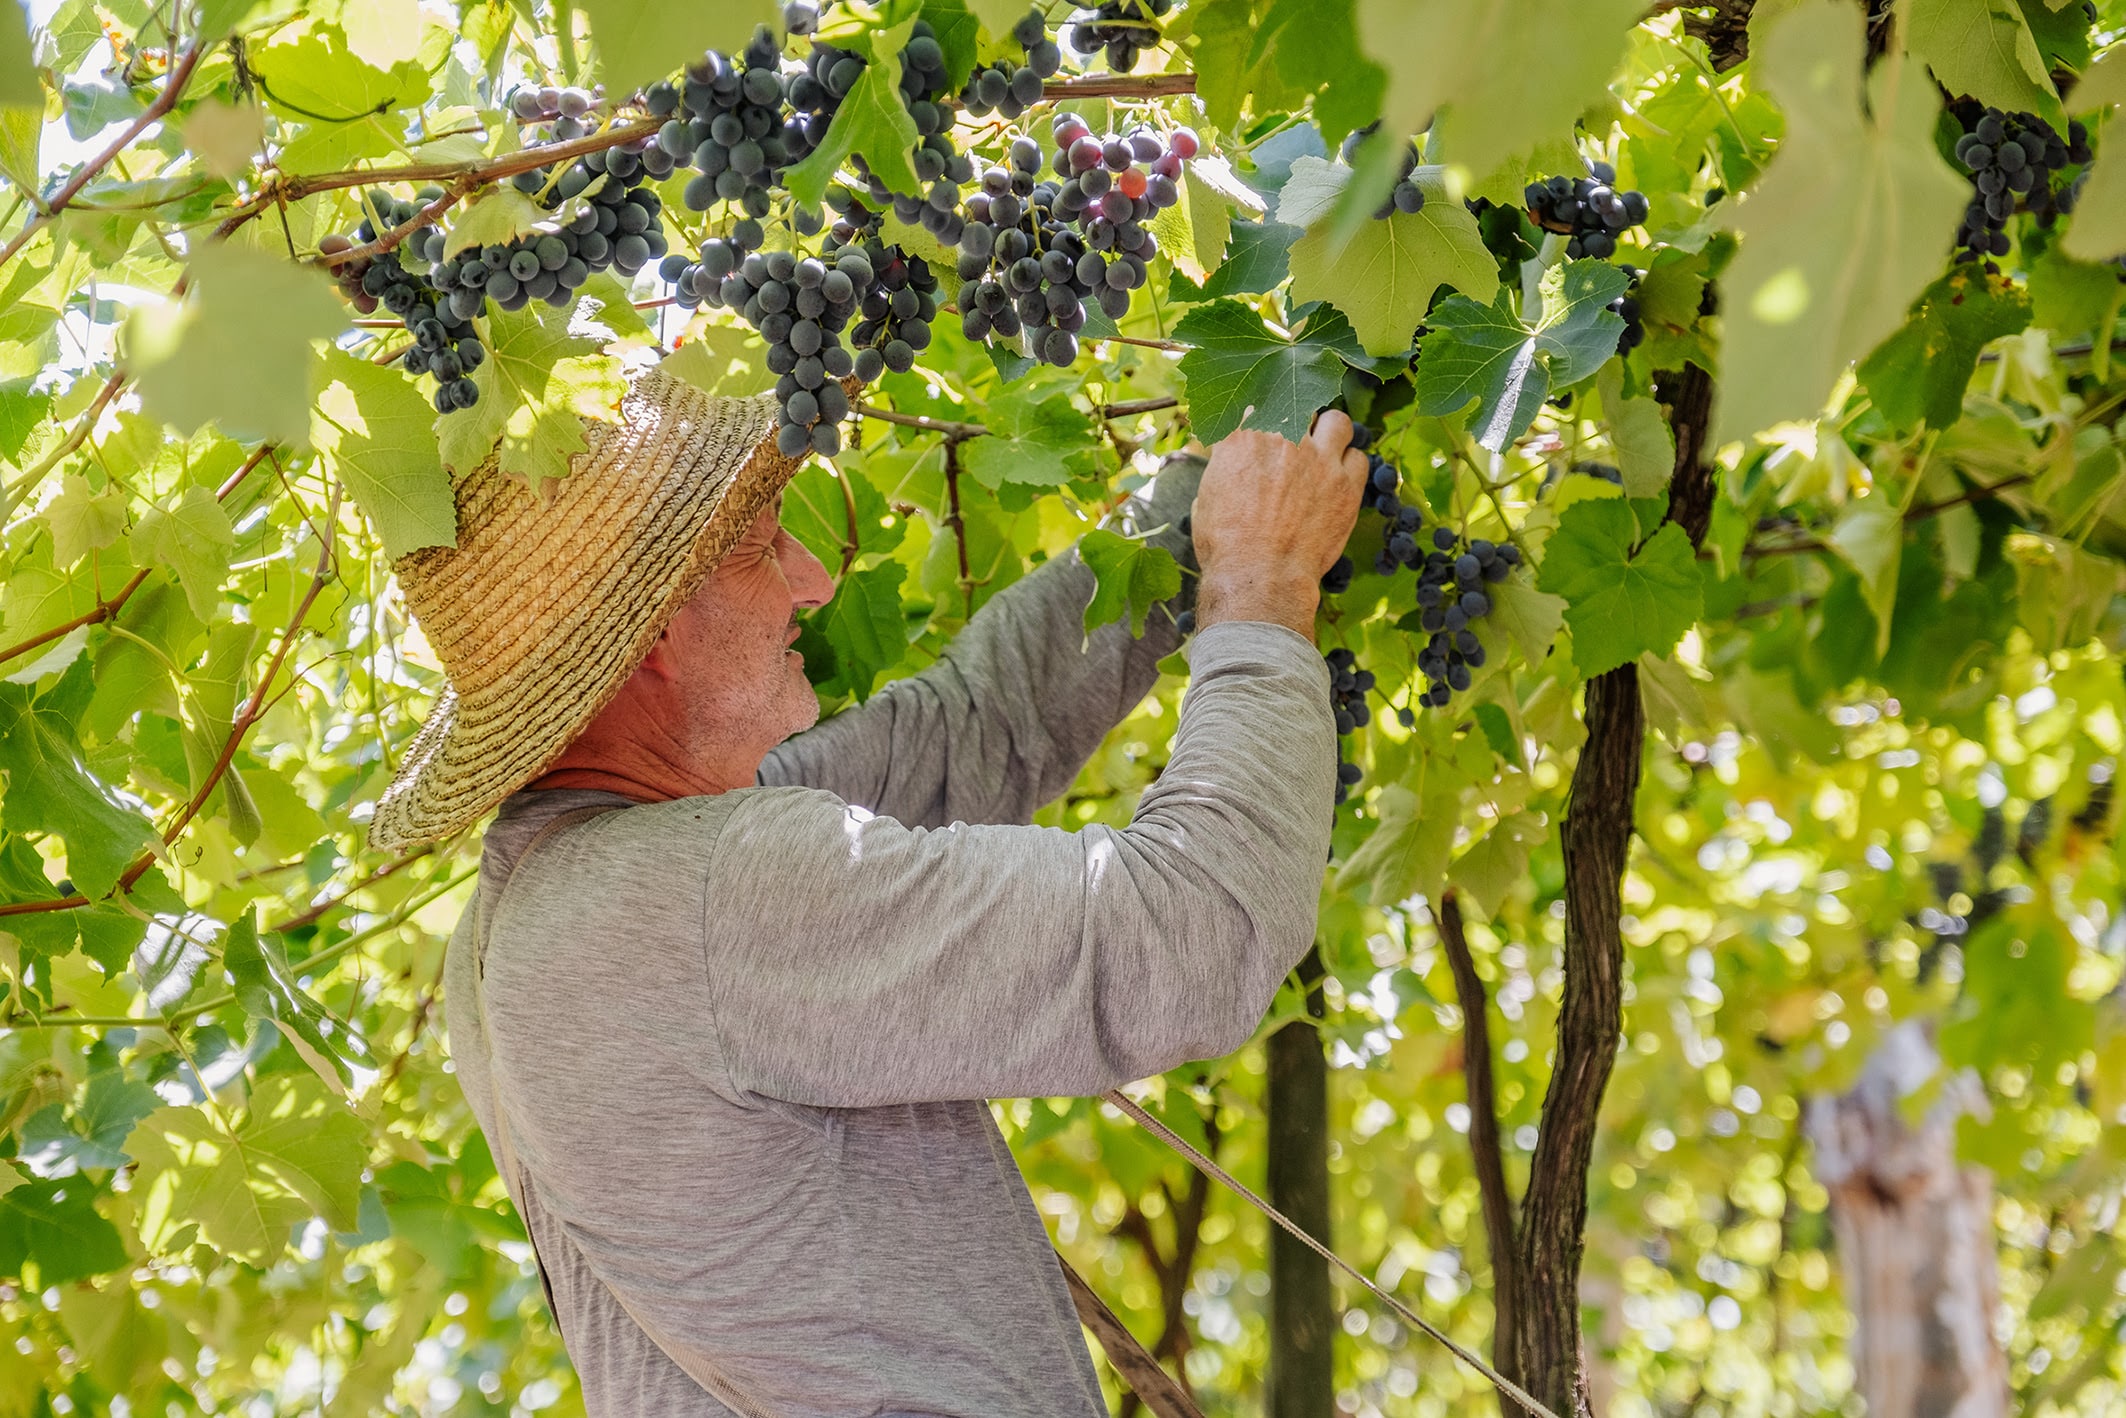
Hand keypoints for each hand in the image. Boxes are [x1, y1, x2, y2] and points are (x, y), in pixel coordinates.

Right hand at [1190, 412, 1367, 640]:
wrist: (1260, 576)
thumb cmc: (1225, 544)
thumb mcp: (1205, 499)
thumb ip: (1222, 471)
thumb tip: (1226, 469)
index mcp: (1243, 437)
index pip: (1254, 406)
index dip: (1257, 419)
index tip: (1257, 434)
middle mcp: (1284, 437)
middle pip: (1298, 405)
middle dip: (1295, 421)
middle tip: (1292, 445)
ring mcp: (1319, 458)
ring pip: (1337, 421)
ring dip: (1330, 434)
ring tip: (1324, 452)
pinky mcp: (1347, 484)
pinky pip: (1359, 458)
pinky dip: (1350, 466)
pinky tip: (1339, 479)